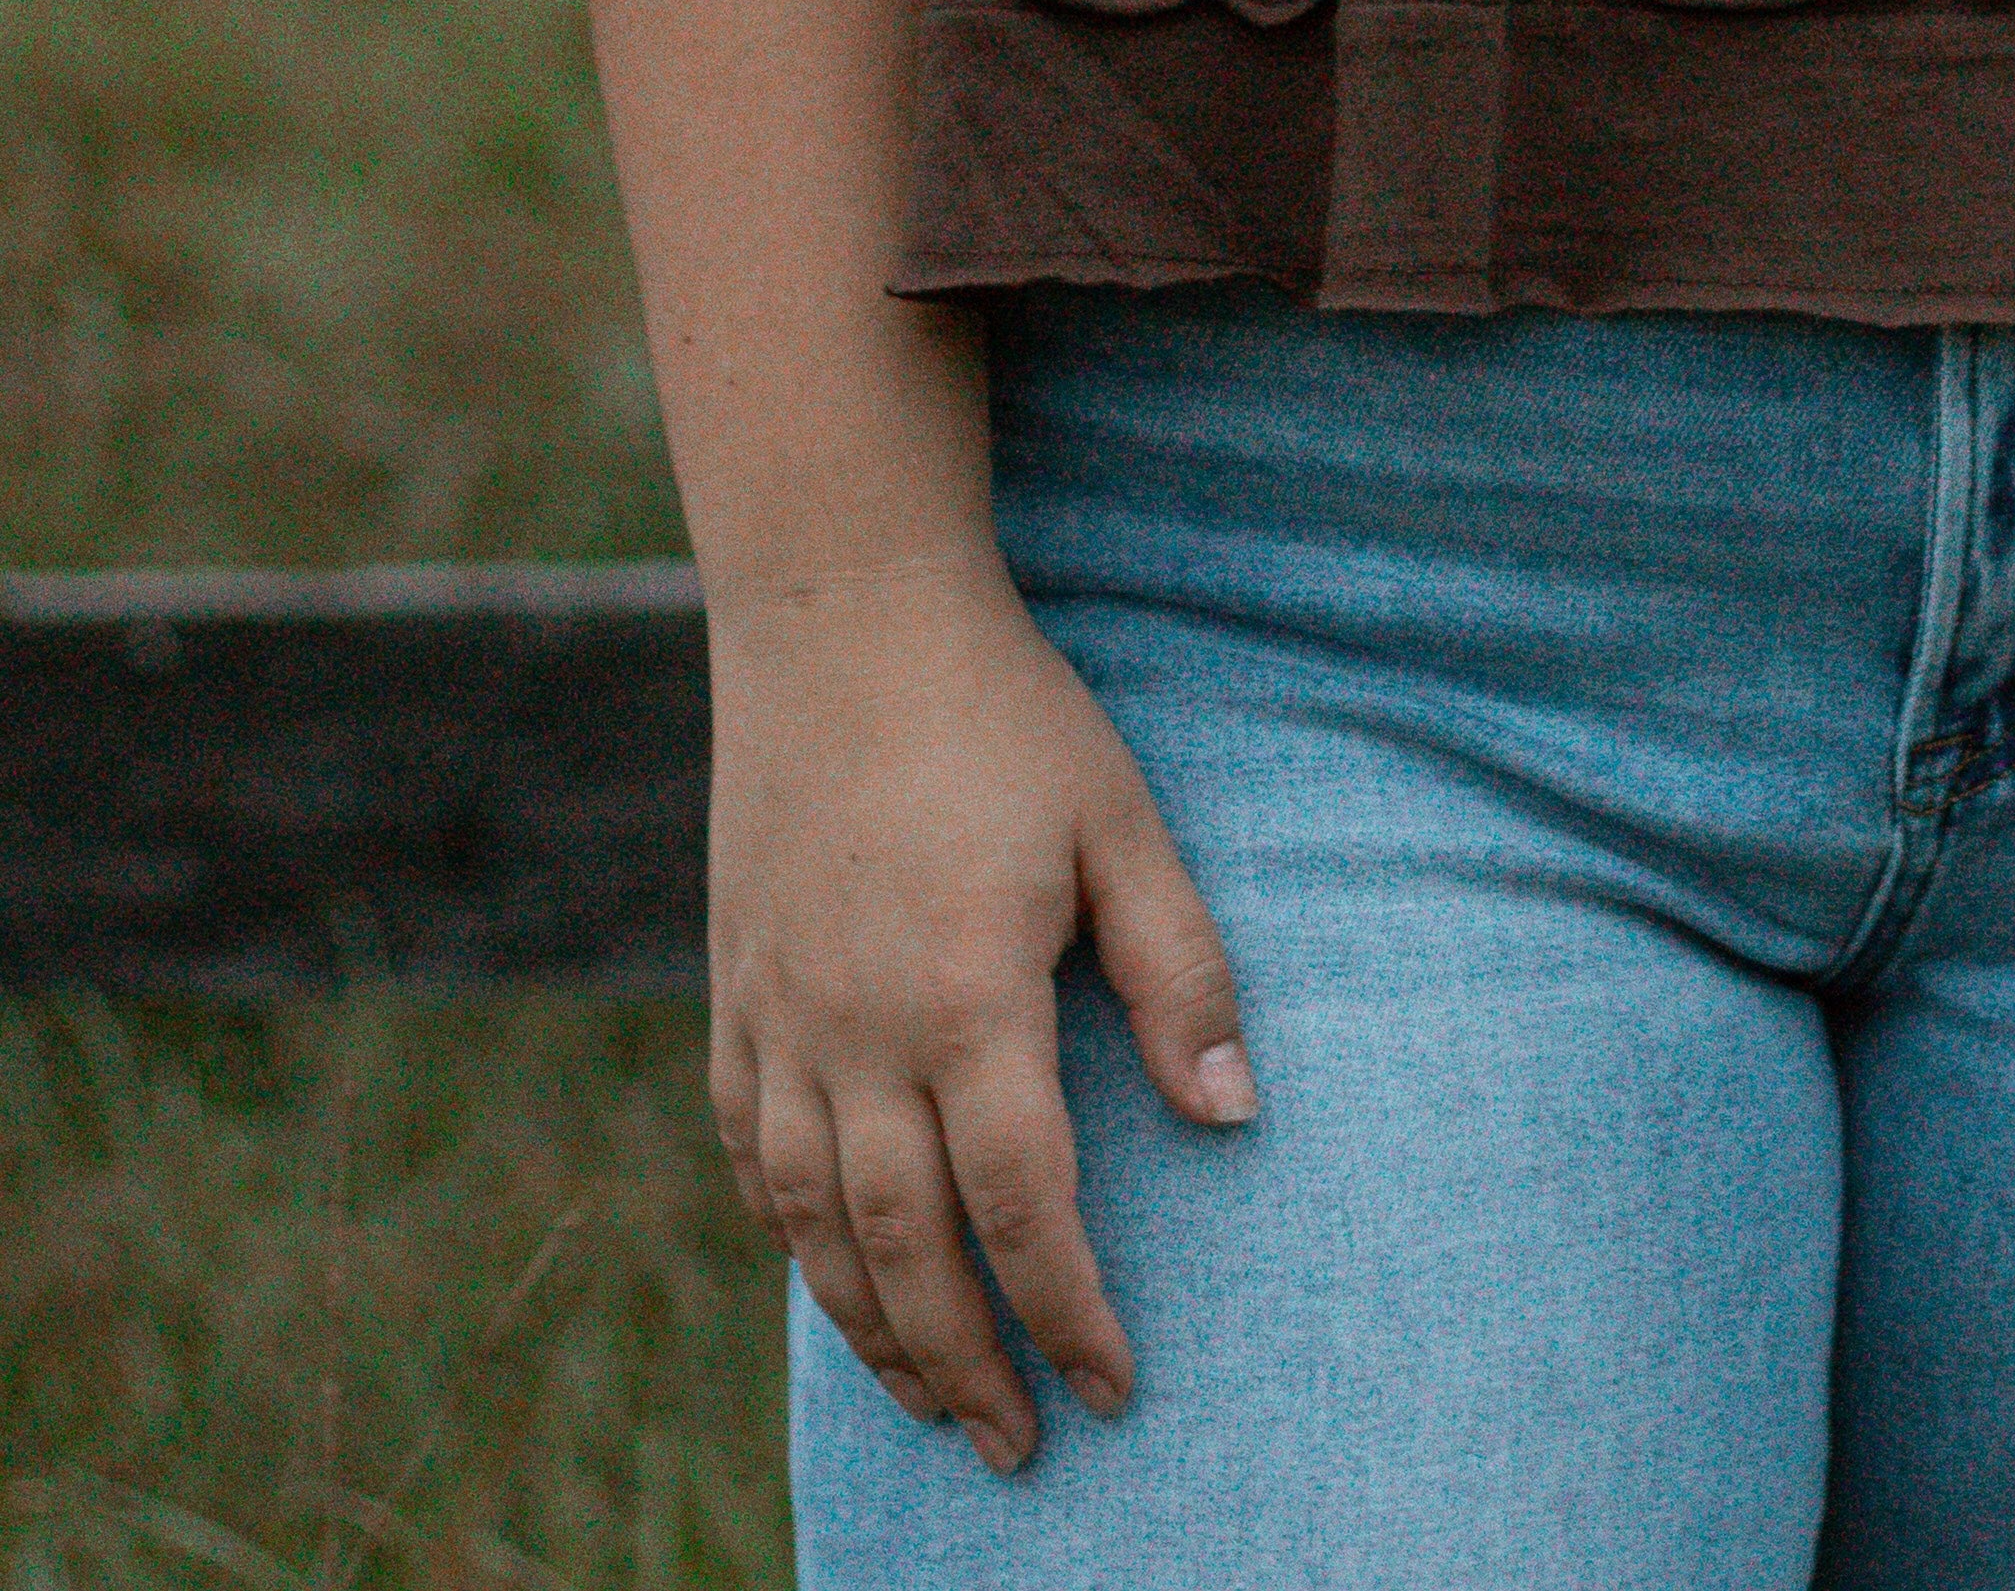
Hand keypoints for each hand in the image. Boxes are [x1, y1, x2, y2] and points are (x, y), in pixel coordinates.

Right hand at [704, 545, 1253, 1474]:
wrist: (842, 614)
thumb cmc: (1005, 711)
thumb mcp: (1123, 824)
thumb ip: (1178, 972)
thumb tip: (1233, 1114)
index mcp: (966, 995)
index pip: (1024, 1205)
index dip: (1071, 1312)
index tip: (1115, 1389)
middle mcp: (857, 1029)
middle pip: (908, 1248)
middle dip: (969, 1365)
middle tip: (1021, 1446)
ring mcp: (781, 1014)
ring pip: (814, 1225)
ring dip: (874, 1330)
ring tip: (936, 1401)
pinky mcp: (734, 989)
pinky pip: (750, 1151)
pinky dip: (788, 1235)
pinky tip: (830, 1275)